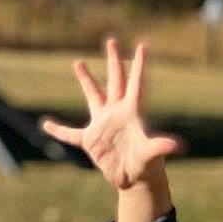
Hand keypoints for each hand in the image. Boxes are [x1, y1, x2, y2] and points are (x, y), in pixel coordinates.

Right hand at [40, 38, 183, 189]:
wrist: (135, 181)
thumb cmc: (147, 167)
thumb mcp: (151, 155)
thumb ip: (160, 147)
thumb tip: (176, 145)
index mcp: (132, 113)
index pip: (136, 84)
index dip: (139, 65)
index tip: (143, 46)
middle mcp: (117, 113)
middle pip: (115, 81)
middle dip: (114, 61)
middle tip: (112, 40)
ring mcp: (102, 124)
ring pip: (93, 96)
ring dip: (87, 80)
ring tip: (78, 62)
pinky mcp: (91, 140)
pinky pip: (71, 134)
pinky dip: (59, 130)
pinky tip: (46, 124)